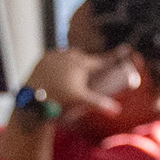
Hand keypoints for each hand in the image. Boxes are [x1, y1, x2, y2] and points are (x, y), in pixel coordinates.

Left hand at [22, 47, 136, 120]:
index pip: (102, 60)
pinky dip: (60, 62)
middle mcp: (69, 55)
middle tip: (91, 71)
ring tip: (74, 74)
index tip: (127, 48)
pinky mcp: (43, 58)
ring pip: (69, 54)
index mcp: (81, 64)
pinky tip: (59, 72)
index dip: (115, 56)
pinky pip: (56, 56)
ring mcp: (55, 55)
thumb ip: (100, 103)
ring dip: (74, 61)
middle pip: (84, 56)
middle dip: (89, 62)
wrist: (32, 96)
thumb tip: (118, 111)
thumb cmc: (58, 98)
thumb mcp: (81, 100)